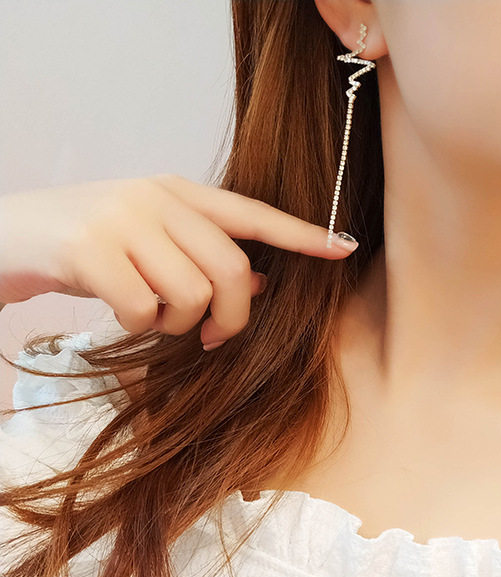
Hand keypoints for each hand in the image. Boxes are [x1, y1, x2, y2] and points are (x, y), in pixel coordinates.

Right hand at [0, 174, 358, 348]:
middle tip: (210, 338)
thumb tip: (260, 286)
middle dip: (230, 318)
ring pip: (191, 296)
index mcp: (178, 192)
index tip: (344, 250)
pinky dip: (138, 327)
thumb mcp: (152, 244)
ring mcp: (123, 219)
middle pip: (232, 270)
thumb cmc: (92, 247)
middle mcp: (156, 198)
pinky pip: (146, 312)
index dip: (301, 236)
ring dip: (175, 324)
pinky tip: (116, 311)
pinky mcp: (90, 250)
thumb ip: (205, 258)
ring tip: (147, 312)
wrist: (8, 234)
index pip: (252, 214)